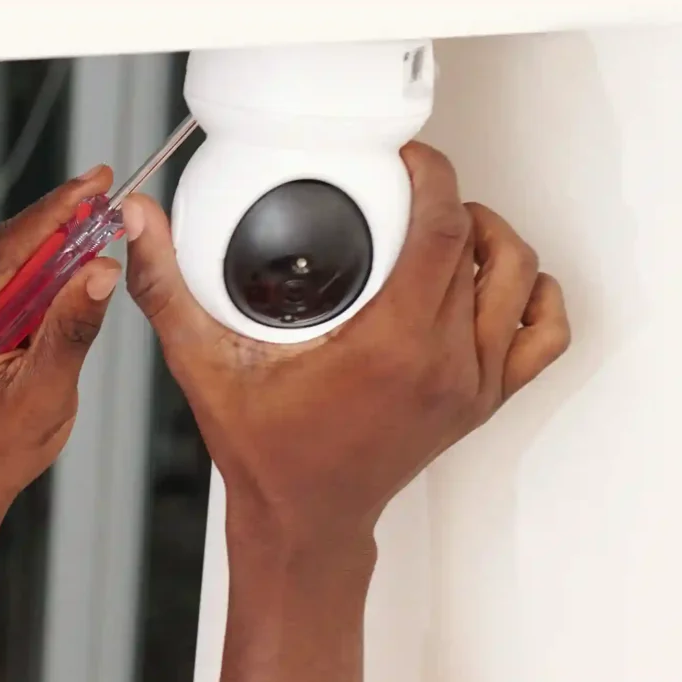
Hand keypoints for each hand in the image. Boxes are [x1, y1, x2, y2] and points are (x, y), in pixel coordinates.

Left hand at [0, 168, 123, 627]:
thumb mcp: (44, 395)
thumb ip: (70, 331)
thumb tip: (98, 271)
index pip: (1, 254)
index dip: (53, 215)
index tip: (93, 183)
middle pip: (4, 244)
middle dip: (58, 225)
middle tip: (108, 195)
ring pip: (5, 249)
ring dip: (52, 245)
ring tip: (99, 227)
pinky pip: (1, 265)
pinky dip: (38, 263)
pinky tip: (70, 258)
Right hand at [121, 141, 571, 681]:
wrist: (304, 522)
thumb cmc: (265, 456)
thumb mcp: (203, 367)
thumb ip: (166, 291)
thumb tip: (138, 226)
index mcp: (389, 347)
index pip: (441, 229)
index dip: (432, 176)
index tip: (406, 160)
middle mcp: (442, 363)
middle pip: (480, 242)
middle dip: (450, 200)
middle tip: (409, 191)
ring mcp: (472, 384)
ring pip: (519, 277)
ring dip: (492, 239)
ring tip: (449, 228)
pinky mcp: (485, 401)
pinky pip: (543, 334)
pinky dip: (532, 298)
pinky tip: (495, 282)